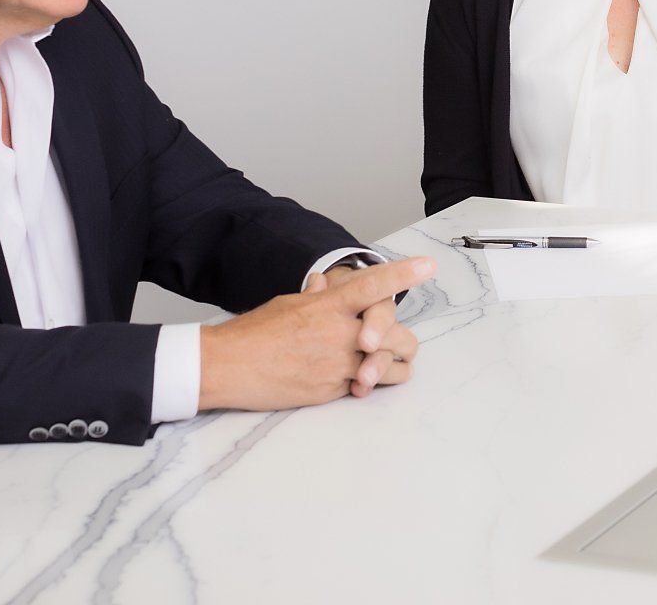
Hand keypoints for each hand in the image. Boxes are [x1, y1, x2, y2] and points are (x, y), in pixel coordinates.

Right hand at [198, 256, 435, 411]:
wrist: (228, 367)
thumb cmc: (255, 331)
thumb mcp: (288, 303)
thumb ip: (316, 296)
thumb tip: (325, 282)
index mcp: (329, 306)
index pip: (373, 285)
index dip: (403, 275)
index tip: (428, 265)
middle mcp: (338, 333)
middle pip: (394, 335)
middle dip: (403, 342)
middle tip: (400, 344)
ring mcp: (336, 364)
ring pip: (386, 368)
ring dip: (392, 368)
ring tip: (388, 367)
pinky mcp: (330, 391)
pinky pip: (363, 388)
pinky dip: (366, 385)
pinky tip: (358, 382)